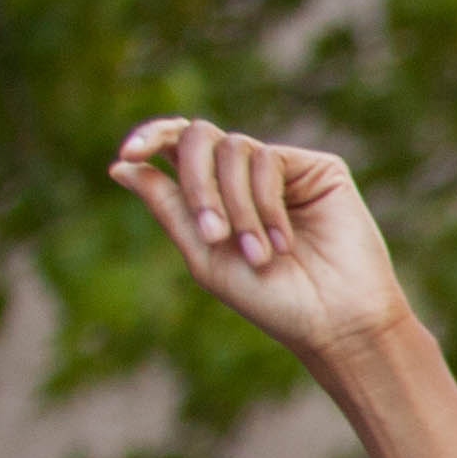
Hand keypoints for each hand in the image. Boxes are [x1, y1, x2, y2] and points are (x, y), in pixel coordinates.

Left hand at [104, 115, 419, 368]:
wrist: (336, 321)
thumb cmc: (273, 300)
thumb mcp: (205, 256)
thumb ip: (168, 208)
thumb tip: (121, 166)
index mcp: (215, 194)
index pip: (176, 146)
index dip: (150, 137)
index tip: (129, 154)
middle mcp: (245, 176)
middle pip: (198, 138)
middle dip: (197, 183)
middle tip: (212, 234)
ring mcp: (283, 170)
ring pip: (233, 150)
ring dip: (235, 206)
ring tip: (256, 254)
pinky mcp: (318, 169)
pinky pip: (269, 160)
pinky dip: (266, 205)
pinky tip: (283, 243)